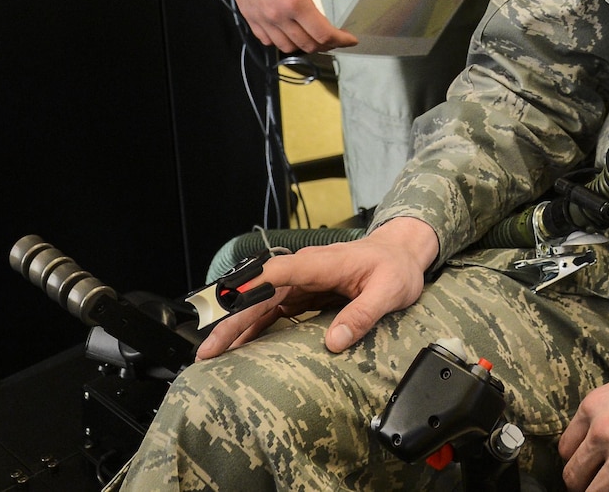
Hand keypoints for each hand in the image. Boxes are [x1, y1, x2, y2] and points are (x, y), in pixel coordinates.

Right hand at [195, 217, 439, 358]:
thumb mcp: (389, 292)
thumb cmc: (395, 268)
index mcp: (321, 263)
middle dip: (232, 320)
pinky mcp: (303, 294)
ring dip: (236, 328)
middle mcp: (304, 270)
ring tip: (213, 355)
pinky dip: (254, 329)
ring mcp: (301, 282)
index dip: (252, 290)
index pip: (278, 272)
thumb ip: (362, 314)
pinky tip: (240, 347)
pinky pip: (272, 312)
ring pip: (260, 305)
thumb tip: (334, 341)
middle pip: (259, 294)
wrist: (400, 254)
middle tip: (208, 349)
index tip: (229, 308)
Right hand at [214, 0, 368, 54]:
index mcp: (294, 1)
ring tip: (315, 35)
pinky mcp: (248, 15)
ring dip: (305, 45)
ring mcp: (260, 17)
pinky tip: (291, 31)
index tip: (351, 39)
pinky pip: (267, 40)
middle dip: (326, 44)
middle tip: (336, 37)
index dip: (341, 40)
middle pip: (307, 45)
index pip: (323, 33)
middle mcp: (276, 14)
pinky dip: (282, 41)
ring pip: (287, 47)